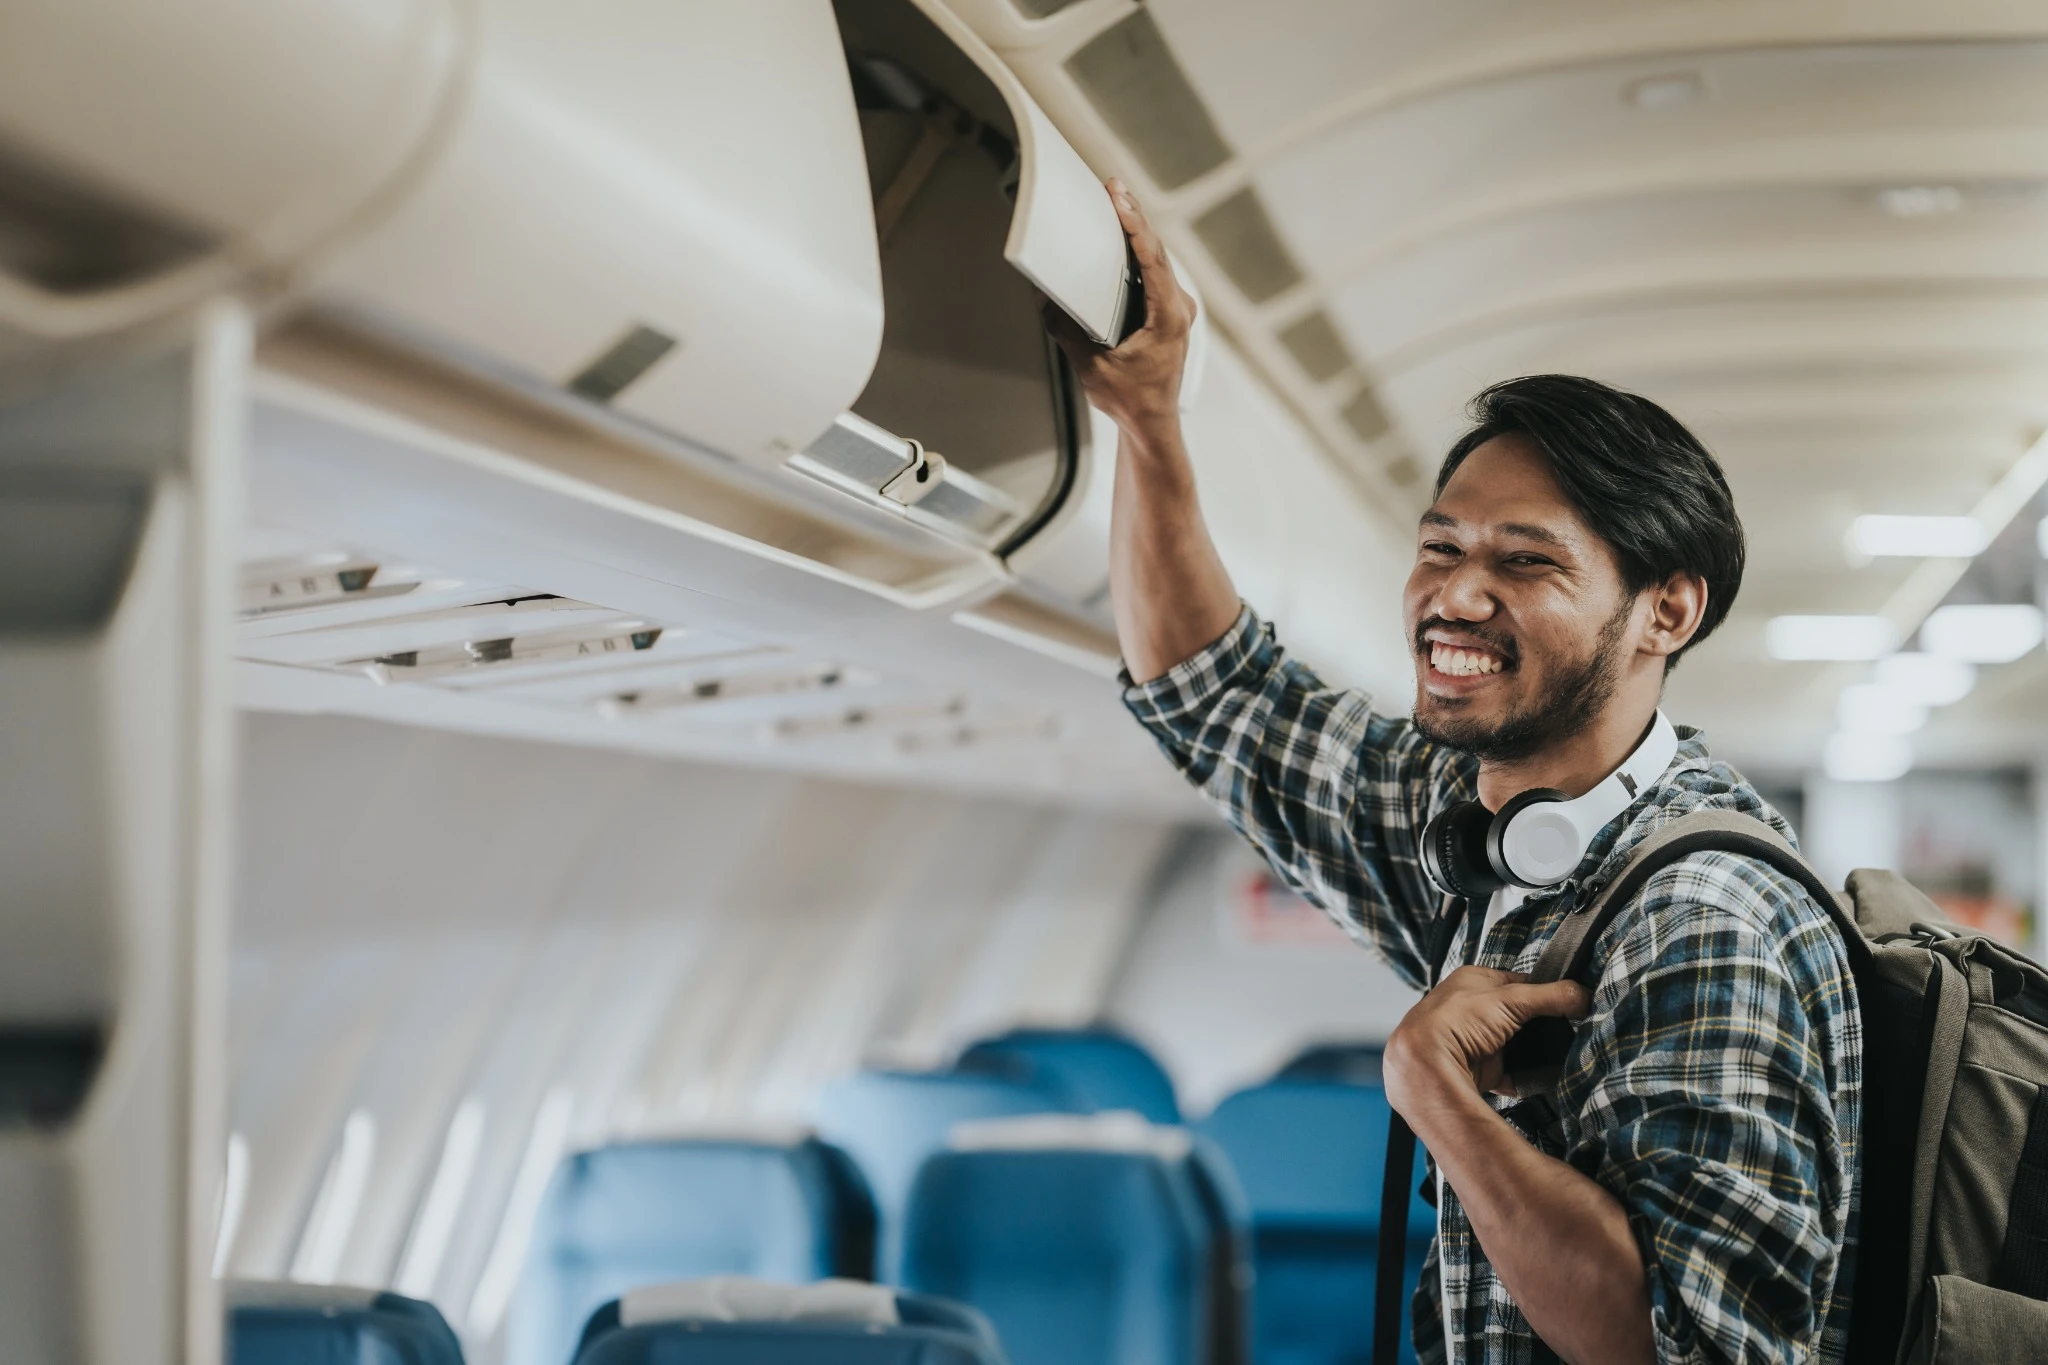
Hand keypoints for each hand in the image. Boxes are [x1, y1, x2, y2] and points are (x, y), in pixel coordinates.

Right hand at [1043, 179, 1197, 440]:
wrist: (1152, 424)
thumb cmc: (1129, 400)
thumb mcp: (1091, 366)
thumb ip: (1068, 331)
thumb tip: (1045, 300)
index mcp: (1169, 317)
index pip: (1153, 260)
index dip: (1135, 226)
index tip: (1119, 199)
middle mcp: (1179, 308)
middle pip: (1157, 251)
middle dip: (1133, 216)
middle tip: (1113, 186)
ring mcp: (1177, 309)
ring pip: (1157, 259)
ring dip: (1136, 231)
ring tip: (1116, 200)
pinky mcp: (1169, 312)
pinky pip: (1154, 273)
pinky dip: (1138, 252)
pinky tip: (1122, 235)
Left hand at [1384, 967, 1589, 1118]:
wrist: (1428, 1067)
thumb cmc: (1454, 1022)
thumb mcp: (1511, 998)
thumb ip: (1552, 995)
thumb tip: (1582, 995)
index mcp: (1473, 981)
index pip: (1518, 982)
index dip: (1543, 992)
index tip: (1568, 1002)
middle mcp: (1471, 1009)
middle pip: (1519, 1015)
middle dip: (1539, 1025)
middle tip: (1564, 1031)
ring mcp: (1475, 1040)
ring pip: (1516, 1044)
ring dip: (1533, 1051)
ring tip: (1556, 1053)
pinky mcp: (1479, 1069)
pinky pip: (1512, 1072)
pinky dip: (1526, 1076)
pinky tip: (1538, 1076)